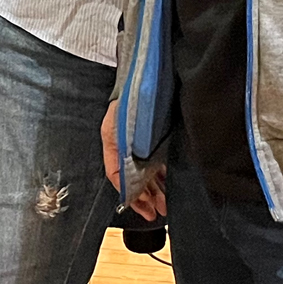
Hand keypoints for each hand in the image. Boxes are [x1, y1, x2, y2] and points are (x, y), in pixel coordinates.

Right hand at [99, 100, 165, 221]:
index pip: (117, 176)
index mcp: (112, 142)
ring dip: (155, 188)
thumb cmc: (130, 99)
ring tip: (165, 205)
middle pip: (134, 176)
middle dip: (145, 196)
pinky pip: (158, 158)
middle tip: (158, 213)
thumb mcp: (119, 130)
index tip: (143, 210)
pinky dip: (162, 173)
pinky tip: (169, 184)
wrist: (145, 70)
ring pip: (147, 169)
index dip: (130, 195)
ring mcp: (141, 138)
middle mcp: (125, 143)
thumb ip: (122, 157)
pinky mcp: (156, 133)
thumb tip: (129, 185)